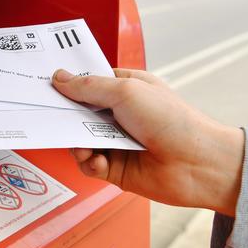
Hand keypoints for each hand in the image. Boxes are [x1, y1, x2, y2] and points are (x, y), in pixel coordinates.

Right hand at [52, 68, 244, 216]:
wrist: (199, 164)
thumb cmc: (173, 121)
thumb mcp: (126, 91)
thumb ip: (89, 86)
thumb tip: (60, 79)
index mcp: (125, 88)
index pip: (88, 82)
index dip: (69, 84)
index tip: (49, 85)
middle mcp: (119, 115)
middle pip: (78, 112)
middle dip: (66, 116)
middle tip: (54, 116)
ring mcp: (116, 141)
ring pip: (78, 139)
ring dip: (77, 143)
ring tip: (86, 146)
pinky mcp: (115, 167)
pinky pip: (88, 164)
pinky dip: (89, 163)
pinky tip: (100, 161)